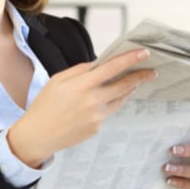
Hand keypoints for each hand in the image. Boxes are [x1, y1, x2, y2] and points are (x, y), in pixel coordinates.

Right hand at [7, 49, 155, 167]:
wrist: (38, 135)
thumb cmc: (45, 105)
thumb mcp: (57, 80)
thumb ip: (80, 70)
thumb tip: (99, 64)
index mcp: (81, 85)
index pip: (112, 68)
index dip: (130, 59)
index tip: (144, 53)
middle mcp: (92, 100)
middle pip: (124, 85)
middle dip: (141, 76)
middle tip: (151, 71)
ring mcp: (97, 116)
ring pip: (120, 99)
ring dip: (129, 89)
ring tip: (134, 82)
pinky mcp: (97, 128)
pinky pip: (109, 111)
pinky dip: (110, 103)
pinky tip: (106, 99)